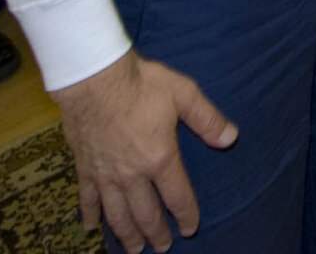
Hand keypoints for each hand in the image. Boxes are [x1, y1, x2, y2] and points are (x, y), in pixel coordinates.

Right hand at [52, 50, 236, 252]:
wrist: (93, 78)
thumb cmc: (141, 83)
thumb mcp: (184, 94)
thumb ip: (207, 119)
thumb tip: (231, 138)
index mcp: (160, 159)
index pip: (177, 197)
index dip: (186, 216)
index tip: (190, 229)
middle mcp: (132, 175)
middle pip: (145, 214)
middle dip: (156, 234)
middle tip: (162, 248)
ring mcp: (105, 174)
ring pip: (116, 214)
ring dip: (126, 234)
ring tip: (134, 249)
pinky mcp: (84, 167)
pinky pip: (87, 198)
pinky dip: (90, 215)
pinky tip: (91, 227)